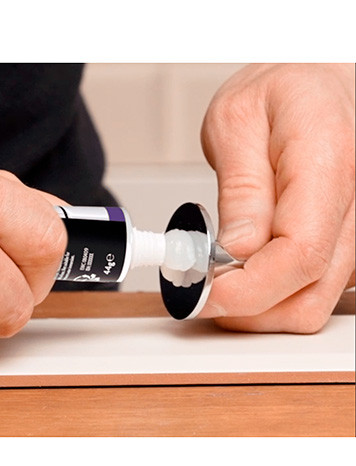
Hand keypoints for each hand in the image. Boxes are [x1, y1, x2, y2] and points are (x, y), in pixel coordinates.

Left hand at [199, 64, 354, 332]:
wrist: (313, 84)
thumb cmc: (281, 91)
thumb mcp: (236, 122)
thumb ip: (241, 188)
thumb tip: (235, 248)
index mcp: (327, 165)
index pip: (299, 254)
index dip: (247, 288)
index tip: (203, 290)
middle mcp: (354, 206)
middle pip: (308, 296)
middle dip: (246, 307)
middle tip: (200, 286)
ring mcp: (352, 230)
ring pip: (311, 303)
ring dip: (257, 306)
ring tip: (216, 276)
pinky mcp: (342, 243)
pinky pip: (312, 290)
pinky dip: (271, 295)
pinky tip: (242, 272)